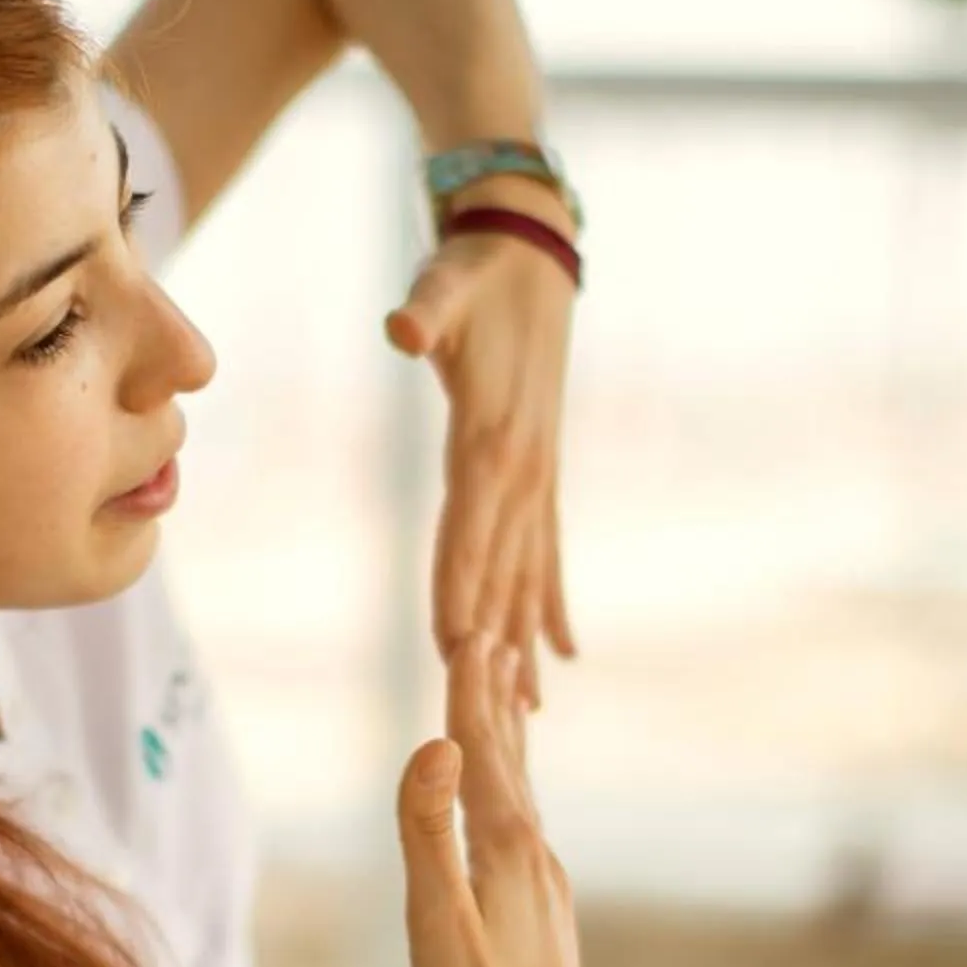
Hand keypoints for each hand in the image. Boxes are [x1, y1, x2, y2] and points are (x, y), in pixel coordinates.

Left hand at [383, 187, 578, 709]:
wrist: (529, 252)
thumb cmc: (476, 272)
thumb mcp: (447, 282)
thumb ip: (427, 307)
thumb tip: (406, 324)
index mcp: (492, 436)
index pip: (470, 524)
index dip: (461, 584)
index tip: (457, 647)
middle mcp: (522, 468)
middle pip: (500, 568)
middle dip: (491, 639)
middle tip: (488, 714)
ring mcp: (538, 475)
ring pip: (529, 573)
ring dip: (526, 640)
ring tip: (531, 713)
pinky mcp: (542, 472)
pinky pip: (548, 550)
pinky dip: (551, 602)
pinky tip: (561, 653)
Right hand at [392, 628, 596, 966]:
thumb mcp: (435, 919)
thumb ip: (428, 830)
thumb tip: (435, 743)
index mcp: (506, 848)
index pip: (482, 754)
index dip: (469, 697)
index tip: (470, 637)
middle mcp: (535, 859)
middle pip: (512, 765)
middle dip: (496, 705)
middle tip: (493, 647)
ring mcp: (547, 892)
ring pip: (526, 802)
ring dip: (513, 752)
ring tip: (511, 718)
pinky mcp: (547, 925)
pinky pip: (530, 841)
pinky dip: (520, 805)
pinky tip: (520, 827)